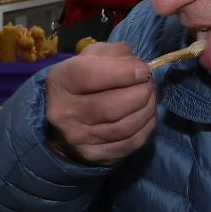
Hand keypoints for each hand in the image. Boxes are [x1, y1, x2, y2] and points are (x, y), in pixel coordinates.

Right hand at [42, 42, 156, 165]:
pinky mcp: (94, 156)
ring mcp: (79, 139)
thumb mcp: (91, 58)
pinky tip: (146, 117)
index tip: (142, 70)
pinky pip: (130, 143)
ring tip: (150, 98)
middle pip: (112, 106)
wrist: (62, 121)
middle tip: (149, 84)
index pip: (91, 76)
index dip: (123, 73)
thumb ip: (114, 55)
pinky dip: (146, 128)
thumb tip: (138, 68)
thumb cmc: (82, 82)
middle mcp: (64, 113)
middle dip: (141, 93)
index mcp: (61, 82)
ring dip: (147, 110)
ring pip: (125, 127)